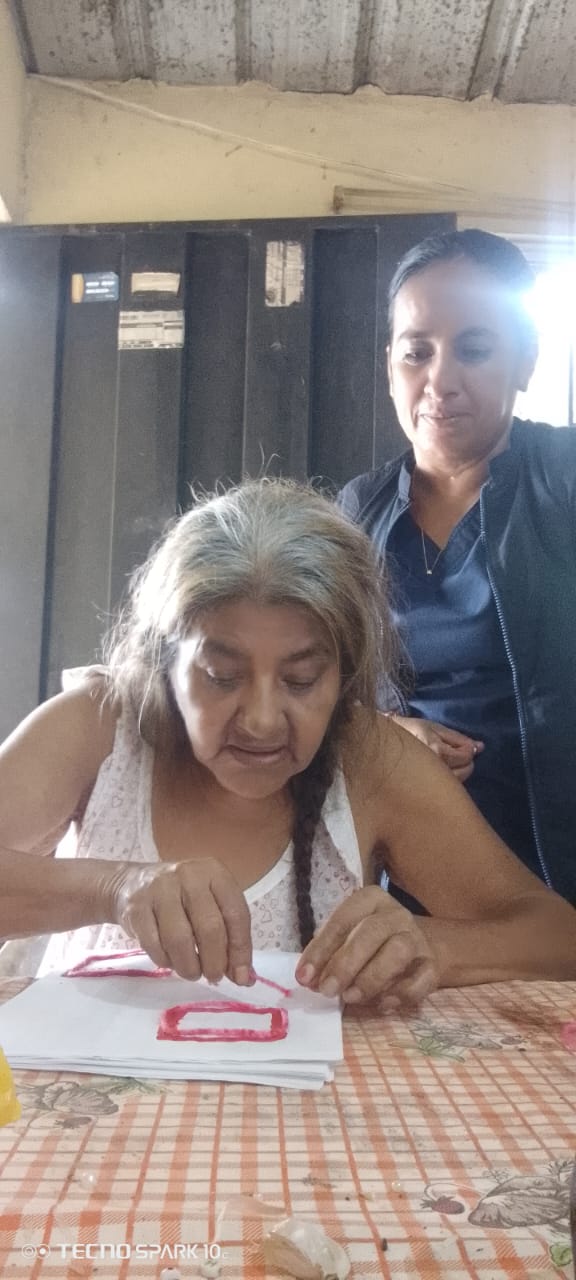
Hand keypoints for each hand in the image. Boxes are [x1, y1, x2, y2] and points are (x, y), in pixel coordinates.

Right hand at [106, 858, 252, 984]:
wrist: (134, 882)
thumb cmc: (183, 898)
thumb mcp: (211, 906)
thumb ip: (229, 938)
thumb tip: (243, 977)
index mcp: (215, 873)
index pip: (236, 914)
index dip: (240, 949)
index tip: (241, 976)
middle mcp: (189, 875)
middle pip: (209, 927)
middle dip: (214, 961)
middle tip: (213, 976)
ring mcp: (160, 889)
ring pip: (180, 939)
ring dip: (189, 966)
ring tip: (192, 972)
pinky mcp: (136, 906)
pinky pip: (153, 944)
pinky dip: (165, 961)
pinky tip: (170, 961)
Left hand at [295, 887, 437, 1011]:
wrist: (415, 950)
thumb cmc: (370, 943)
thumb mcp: (346, 939)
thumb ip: (326, 955)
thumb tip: (308, 978)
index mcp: (370, 900)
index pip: (343, 919)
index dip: (321, 949)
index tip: (305, 977)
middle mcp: (395, 914)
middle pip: (371, 932)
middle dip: (345, 963)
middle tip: (327, 990)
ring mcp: (416, 938)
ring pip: (398, 951)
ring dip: (371, 977)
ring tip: (351, 997)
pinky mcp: (431, 965)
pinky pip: (421, 978)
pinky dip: (401, 993)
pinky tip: (382, 1005)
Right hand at [391, 716, 482, 781]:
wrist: (384, 744)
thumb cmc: (410, 731)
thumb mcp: (434, 728)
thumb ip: (459, 738)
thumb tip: (480, 747)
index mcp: (436, 751)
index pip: (466, 757)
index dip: (467, 749)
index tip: (458, 744)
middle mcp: (434, 769)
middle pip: (465, 772)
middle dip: (465, 762)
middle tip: (452, 752)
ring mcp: (429, 782)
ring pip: (458, 782)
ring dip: (458, 772)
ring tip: (444, 761)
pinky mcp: (425, 789)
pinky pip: (446, 788)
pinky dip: (449, 780)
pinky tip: (438, 771)